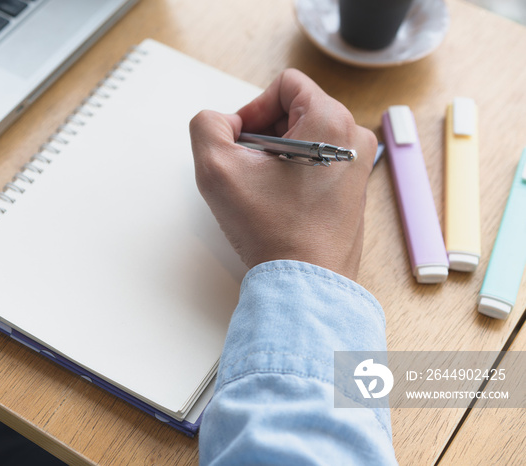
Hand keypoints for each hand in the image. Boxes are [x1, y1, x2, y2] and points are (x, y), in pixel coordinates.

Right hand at [190, 69, 376, 279]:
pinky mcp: (352, 190)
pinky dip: (290, 174)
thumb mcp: (216, 167)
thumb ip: (207, 124)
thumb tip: (224, 123)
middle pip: (295, 110)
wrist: (304, 283)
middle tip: (247, 170)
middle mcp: (353, 139)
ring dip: (274, 156)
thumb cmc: (272, 230)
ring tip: (261, 189)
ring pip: (303, 138)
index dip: (252, 109)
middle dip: (262, 134)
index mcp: (332, 120)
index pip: (285, 84)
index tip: (241, 145)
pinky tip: (278, 202)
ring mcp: (356, 166)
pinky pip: (315, 163)